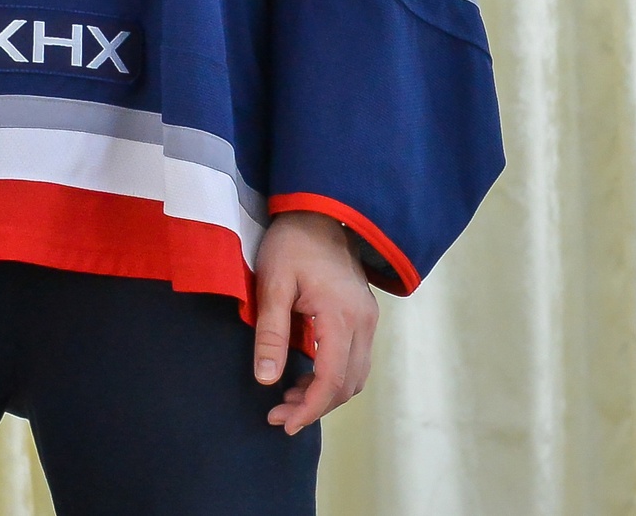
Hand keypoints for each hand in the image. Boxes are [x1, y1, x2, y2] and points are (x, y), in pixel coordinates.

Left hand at [253, 209, 377, 435]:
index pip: (332, 378)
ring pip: (356, 376)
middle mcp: (364, 322)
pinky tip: (306, 377)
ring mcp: (368, 319)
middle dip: (314, 406)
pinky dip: (334, 377)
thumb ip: (270, 333)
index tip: (283, 422)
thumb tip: (266, 380)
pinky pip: (356, 360)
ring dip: (325, 394)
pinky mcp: (364, 316)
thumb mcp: (272, 284)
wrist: (319, 213)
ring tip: (288, 399)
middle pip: (348, 384)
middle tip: (278, 415)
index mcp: (341, 315)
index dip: (309, 407)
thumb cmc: (291, 244)